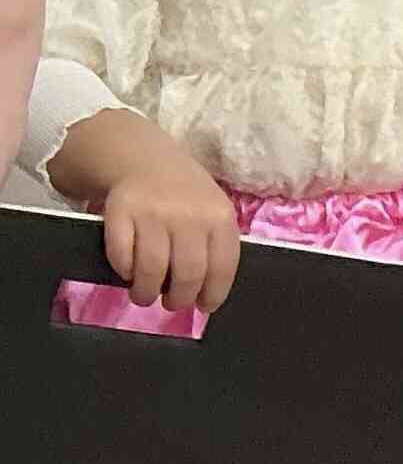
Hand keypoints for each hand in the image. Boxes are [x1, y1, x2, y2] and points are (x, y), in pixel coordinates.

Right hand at [48, 109, 239, 313]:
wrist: (142, 157)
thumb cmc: (183, 193)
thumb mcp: (212, 209)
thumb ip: (215, 244)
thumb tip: (209, 293)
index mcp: (219, 216)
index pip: (223, 266)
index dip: (213, 293)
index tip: (204, 307)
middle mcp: (188, 215)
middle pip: (188, 273)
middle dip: (179, 298)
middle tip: (171, 304)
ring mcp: (153, 212)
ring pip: (152, 269)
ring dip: (146, 292)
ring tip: (144, 295)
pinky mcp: (119, 211)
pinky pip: (120, 254)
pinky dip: (124, 271)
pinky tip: (128, 272)